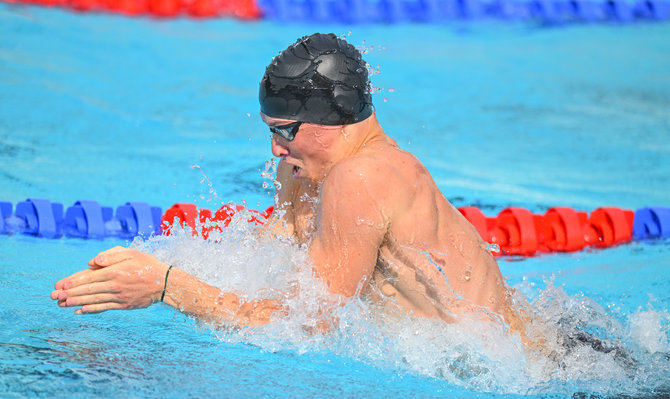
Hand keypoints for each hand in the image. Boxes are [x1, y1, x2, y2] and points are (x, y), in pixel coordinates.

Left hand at [50, 246, 169, 313]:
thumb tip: (92, 261)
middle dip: (69, 293)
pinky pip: (104, 308)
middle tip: (53, 296)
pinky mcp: (124, 305)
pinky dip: (91, 310)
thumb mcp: (131, 253)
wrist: (166, 282)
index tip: (59, 285)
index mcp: (115, 271)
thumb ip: (111, 255)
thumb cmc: (148, 264)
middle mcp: (115, 285)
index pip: (88, 276)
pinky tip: (80, 311)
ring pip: (93, 300)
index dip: (72, 281)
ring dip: (76, 302)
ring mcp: (119, 297)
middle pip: (87, 289)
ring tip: (61, 304)